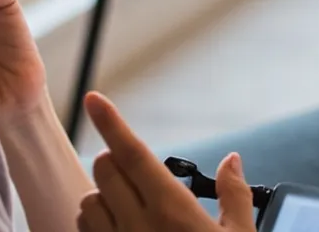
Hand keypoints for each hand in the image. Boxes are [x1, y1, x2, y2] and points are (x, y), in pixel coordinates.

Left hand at [78, 93, 255, 231]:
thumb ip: (235, 195)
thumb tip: (232, 160)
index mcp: (172, 211)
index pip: (133, 154)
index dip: (111, 122)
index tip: (94, 99)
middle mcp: (138, 226)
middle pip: (105, 168)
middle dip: (117, 161)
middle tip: (139, 176)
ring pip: (89, 200)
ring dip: (104, 196)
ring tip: (130, 209)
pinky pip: (83, 227)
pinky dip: (94, 221)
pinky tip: (118, 227)